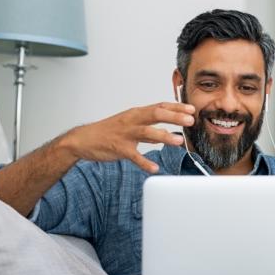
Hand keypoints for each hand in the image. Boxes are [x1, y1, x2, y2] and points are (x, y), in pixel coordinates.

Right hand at [62, 102, 194, 172]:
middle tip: (190, 121)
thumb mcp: (129, 125)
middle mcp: (132, 120)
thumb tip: (163, 135)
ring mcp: (125, 134)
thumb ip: (147, 129)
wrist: (83, 139)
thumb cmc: (108, 131)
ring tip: (178, 141)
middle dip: (174, 117)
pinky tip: (155, 168)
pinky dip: (145, 162)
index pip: (160, 106)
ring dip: (164, 136)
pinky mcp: (119, 148)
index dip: (176, 107)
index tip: (192, 109)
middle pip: (156, 114)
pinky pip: (134, 156)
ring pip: (147, 132)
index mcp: (136, 113)